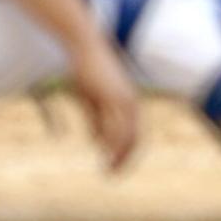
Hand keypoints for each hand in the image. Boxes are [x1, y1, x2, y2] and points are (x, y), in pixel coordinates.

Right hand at [68, 33, 138, 170]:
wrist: (85, 45)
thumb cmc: (87, 69)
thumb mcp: (91, 98)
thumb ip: (95, 119)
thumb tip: (96, 141)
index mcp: (129, 101)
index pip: (135, 133)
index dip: (127, 152)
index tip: (116, 165)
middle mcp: (131, 101)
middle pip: (135, 138)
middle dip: (125, 158)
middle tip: (114, 174)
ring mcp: (124, 99)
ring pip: (127, 135)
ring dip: (118, 155)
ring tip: (108, 170)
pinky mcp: (113, 96)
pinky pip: (115, 125)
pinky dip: (111, 143)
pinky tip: (103, 154)